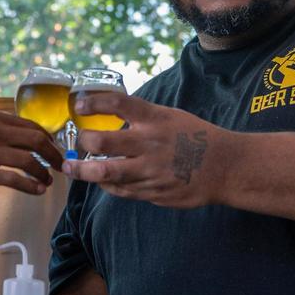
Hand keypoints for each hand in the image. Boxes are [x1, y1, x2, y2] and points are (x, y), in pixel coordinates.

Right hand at [0, 109, 64, 194]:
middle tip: (60, 165)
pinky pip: (15, 179)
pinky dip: (31, 186)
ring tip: (47, 181)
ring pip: (29, 160)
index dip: (48, 138)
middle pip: (36, 140)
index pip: (30, 124)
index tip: (54, 148)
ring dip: (43, 172)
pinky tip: (37, 190)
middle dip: (53, 154)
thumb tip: (22, 140)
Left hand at [63, 92, 226, 207]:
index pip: (117, 103)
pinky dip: (107, 184)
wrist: (225, 167)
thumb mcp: (170, 116)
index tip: (78, 105)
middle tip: (77, 140)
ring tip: (70, 167)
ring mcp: (150, 170)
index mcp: (154, 118)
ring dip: (83, 170)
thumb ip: (142, 117)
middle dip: (83, 141)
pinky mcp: (152, 192)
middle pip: (103, 141)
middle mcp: (149, 143)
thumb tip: (110, 115)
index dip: (93, 103)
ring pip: (106, 172)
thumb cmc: (196, 136)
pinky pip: (121, 190)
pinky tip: (101, 180)